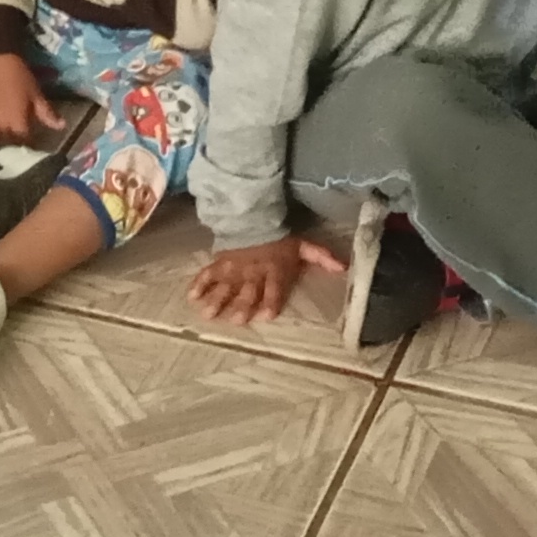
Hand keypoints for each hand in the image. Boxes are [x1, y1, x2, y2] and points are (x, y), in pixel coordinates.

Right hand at [0, 49, 65, 144]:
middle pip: (9, 145)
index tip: (38, 148)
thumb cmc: (20, 77)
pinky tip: (2, 128)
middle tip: (25, 146)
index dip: (32, 147)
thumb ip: (47, 113)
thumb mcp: (36, 94)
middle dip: (17, 147)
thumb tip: (61, 126)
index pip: (25, 144)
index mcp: (16, 125)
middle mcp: (1, 128)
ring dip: (5, 141)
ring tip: (12, 140)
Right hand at [190, 233, 342, 324]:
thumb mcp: (303, 246)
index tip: (265, 315)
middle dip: (242, 306)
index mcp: (275, 270)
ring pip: (226, 285)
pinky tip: (191, 296)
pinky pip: (209, 273)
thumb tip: (344, 268)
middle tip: (235, 320)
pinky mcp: (221, 262)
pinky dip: (199, 283)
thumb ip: (322, 257)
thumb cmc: (280, 237)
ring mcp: (236, 268)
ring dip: (217, 299)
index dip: (270, 301)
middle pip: (248, 291)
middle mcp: (254, 273)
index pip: (274, 288)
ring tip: (208, 313)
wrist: (255, 216)